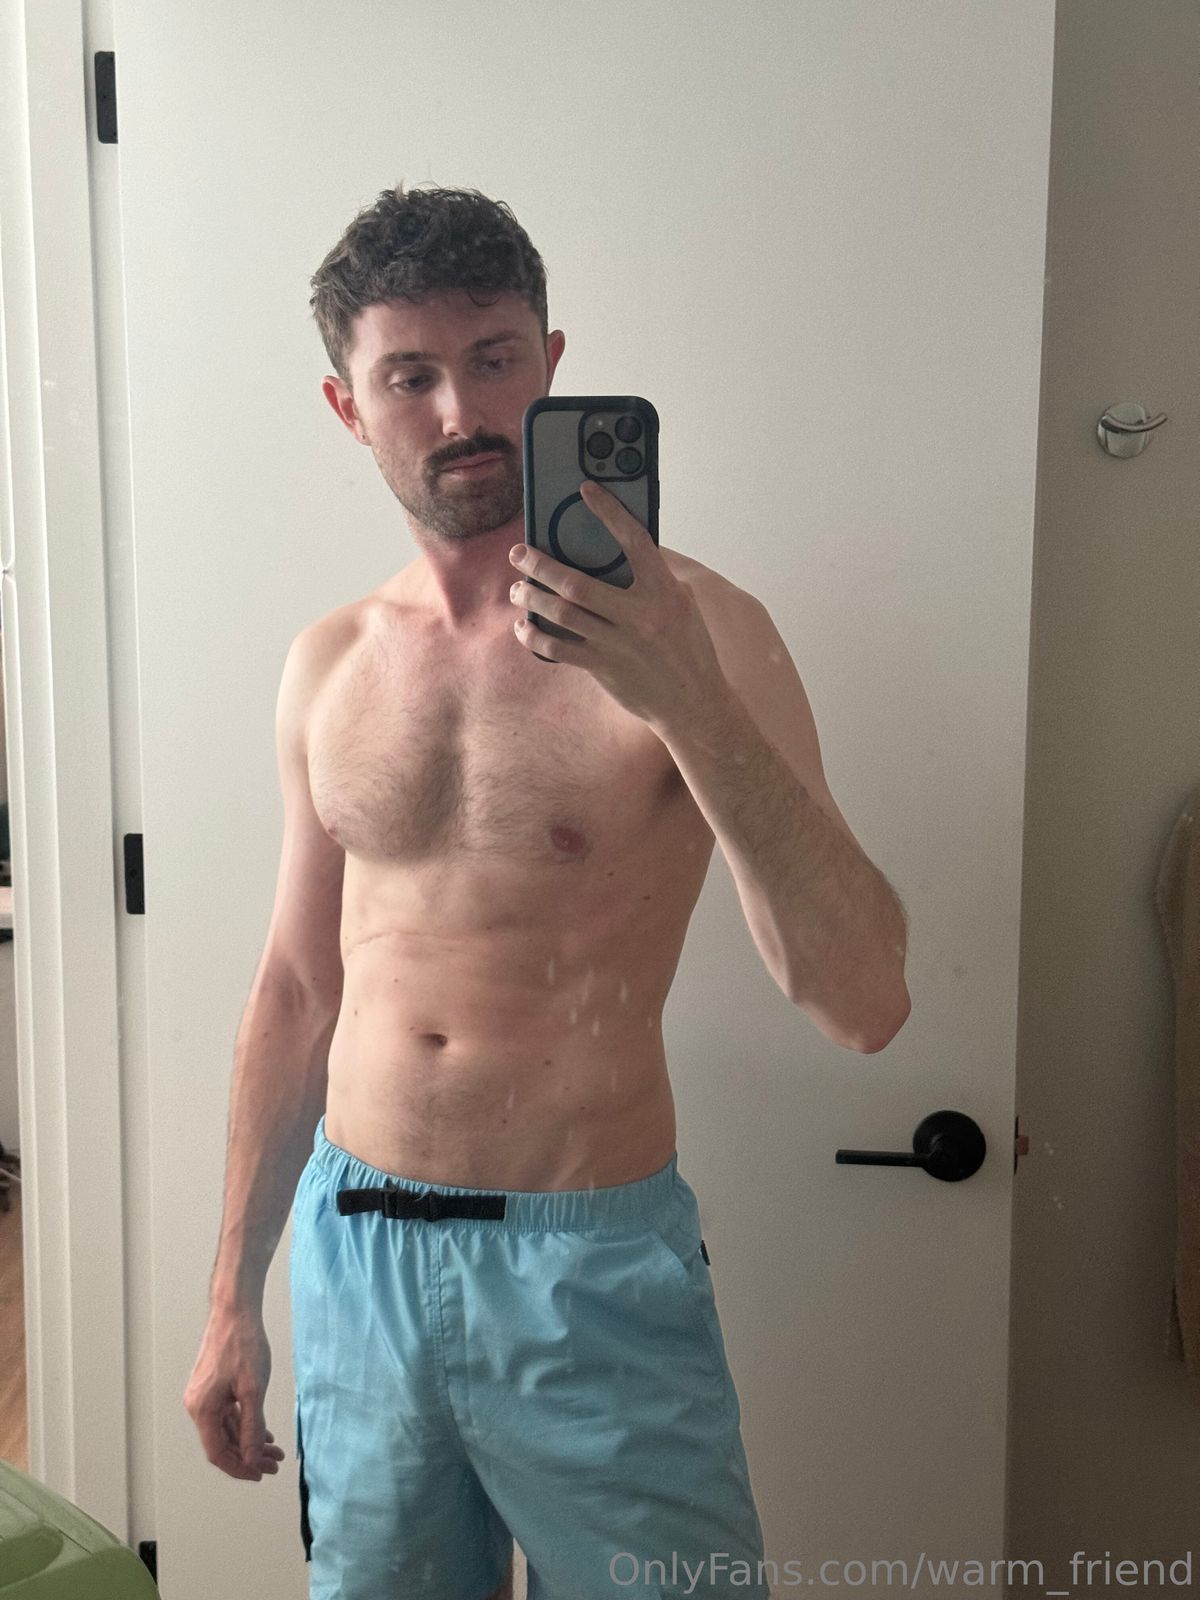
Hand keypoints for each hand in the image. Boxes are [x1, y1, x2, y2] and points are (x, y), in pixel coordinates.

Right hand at [184, 1307, 285, 1481]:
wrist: (235, 1310)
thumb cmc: (242, 1344)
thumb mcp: (253, 1390)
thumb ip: (251, 1427)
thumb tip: (251, 1457)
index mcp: (202, 1409)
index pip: (217, 1452)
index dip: (239, 1467)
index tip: (260, 1475)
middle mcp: (198, 1405)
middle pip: (223, 1443)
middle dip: (249, 1456)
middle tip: (274, 1465)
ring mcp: (204, 1395)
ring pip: (227, 1429)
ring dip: (249, 1441)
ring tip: (274, 1451)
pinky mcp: (213, 1386)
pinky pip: (228, 1414)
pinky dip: (245, 1425)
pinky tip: (263, 1432)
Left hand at [508, 479, 728, 730]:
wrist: (693, 702)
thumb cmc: (687, 648)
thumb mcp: (681, 604)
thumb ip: (654, 577)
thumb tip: (618, 551)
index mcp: (664, 591)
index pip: (634, 540)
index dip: (609, 512)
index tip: (586, 490)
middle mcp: (640, 615)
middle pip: (576, 583)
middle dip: (540, 564)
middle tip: (519, 553)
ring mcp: (619, 643)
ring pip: (561, 614)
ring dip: (531, 598)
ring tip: (518, 588)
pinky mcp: (604, 668)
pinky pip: (558, 649)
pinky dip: (535, 636)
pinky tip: (525, 627)